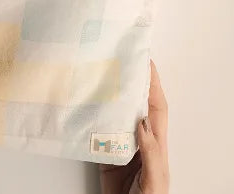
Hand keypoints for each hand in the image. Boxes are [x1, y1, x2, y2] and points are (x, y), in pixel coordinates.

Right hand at [99, 61, 168, 193]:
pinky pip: (97, 132)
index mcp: (156, 143)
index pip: (156, 107)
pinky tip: (84, 107)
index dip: (153, 84)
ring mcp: (121, 147)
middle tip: (119, 61)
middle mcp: (139, 140)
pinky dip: (91, 118)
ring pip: (115, 114)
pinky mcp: (103, 156)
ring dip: (110, 97)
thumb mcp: (155, 180)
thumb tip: (142, 122)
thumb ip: (151, 153)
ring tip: (100, 76)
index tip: (146, 61)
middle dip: (130, 83)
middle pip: (135, 105)